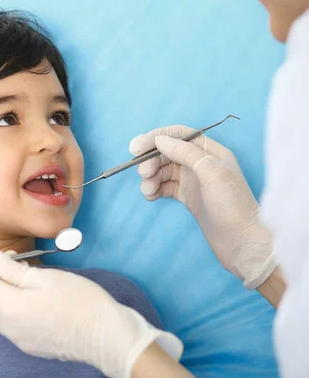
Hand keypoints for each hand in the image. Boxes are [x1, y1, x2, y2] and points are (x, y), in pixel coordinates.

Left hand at [0, 240, 182, 377]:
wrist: (106, 337)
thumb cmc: (81, 302)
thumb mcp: (44, 277)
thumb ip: (10, 268)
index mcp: (7, 307)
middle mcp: (5, 326)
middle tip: (8, 257)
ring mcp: (15, 337)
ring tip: (21, 271)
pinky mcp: (26, 343)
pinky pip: (5, 320)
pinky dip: (7, 301)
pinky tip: (28, 291)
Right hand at [129, 125, 276, 288]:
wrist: (242, 243)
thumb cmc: (233, 206)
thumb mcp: (212, 173)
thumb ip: (186, 153)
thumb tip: (160, 140)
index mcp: (211, 151)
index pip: (179, 135)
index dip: (155, 138)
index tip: (135, 148)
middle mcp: (201, 163)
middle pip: (168, 152)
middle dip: (151, 161)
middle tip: (143, 174)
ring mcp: (193, 180)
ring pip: (164, 170)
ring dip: (151, 177)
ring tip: (148, 191)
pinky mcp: (188, 197)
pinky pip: (165, 186)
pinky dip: (155, 189)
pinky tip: (151, 196)